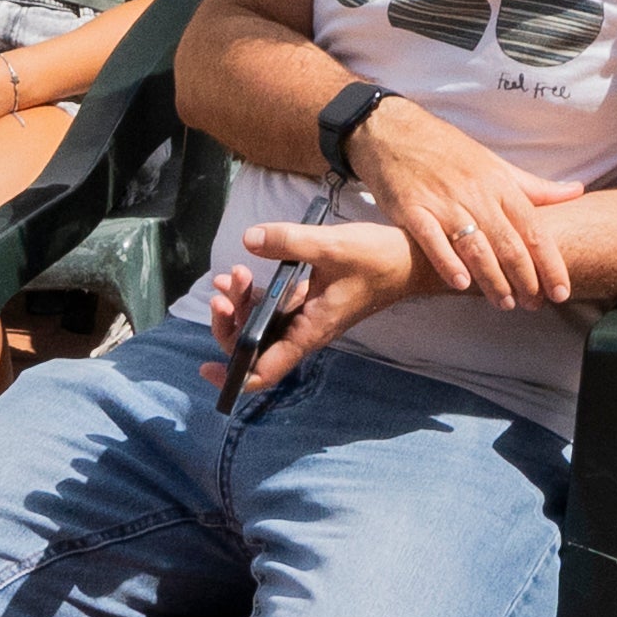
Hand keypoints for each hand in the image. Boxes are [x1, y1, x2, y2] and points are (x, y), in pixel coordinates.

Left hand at [195, 212, 420, 389]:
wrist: (409, 258)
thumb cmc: (378, 259)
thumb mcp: (332, 246)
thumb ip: (289, 241)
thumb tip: (250, 240)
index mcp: (311, 330)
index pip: (267, 369)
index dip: (235, 376)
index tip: (207, 370)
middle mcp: (305, 330)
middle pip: (254, 347)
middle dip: (228, 324)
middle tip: (221, 294)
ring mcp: (306, 316)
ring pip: (260, 324)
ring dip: (239, 304)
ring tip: (232, 276)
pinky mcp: (307, 300)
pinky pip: (271, 306)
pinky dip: (253, 293)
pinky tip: (244, 271)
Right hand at [334, 85, 574, 313]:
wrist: (392, 130)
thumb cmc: (448, 151)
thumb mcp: (494, 164)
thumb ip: (534, 186)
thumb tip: (577, 191)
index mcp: (499, 184)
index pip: (533, 229)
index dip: (550, 263)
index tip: (561, 291)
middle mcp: (475, 193)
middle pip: (508, 242)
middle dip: (525, 279)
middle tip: (534, 305)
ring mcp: (442, 201)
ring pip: (474, 246)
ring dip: (492, 279)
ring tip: (504, 303)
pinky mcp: (411, 207)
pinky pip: (431, 238)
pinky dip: (446, 262)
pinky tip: (459, 283)